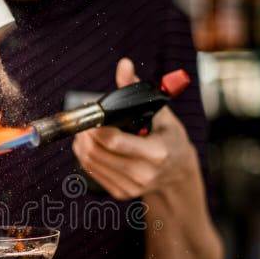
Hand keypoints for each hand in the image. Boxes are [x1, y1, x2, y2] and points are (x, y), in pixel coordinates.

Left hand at [72, 58, 198, 199]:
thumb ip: (138, 89)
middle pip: (98, 153)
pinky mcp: (121, 193)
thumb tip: (124, 65)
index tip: (90, 114)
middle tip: (83, 121)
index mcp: (157, 153)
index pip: (114, 141)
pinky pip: (93, 173)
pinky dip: (86, 157)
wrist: (178, 173)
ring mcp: (132, 187)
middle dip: (85, 134)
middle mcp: (143, 173)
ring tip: (84, 131)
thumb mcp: (162, 113)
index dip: (95, 127)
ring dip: (81, 145)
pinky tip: (89, 145)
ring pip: (91, 163)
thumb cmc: (169, 139)